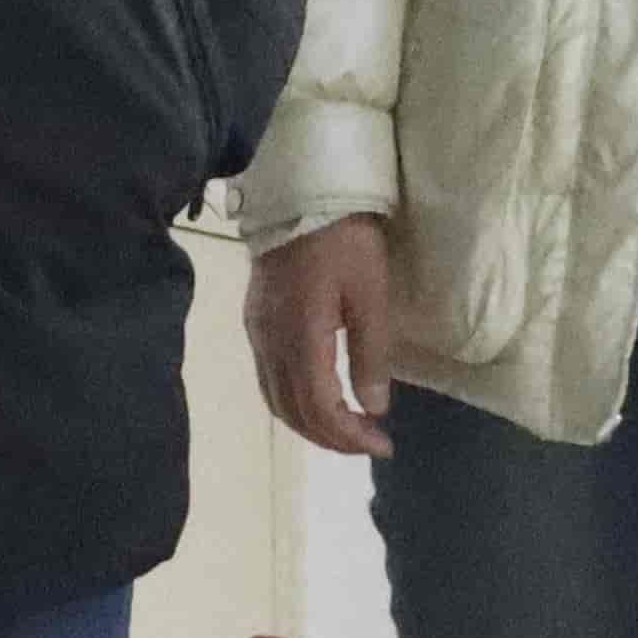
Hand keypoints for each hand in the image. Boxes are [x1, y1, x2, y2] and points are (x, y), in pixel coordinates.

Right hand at [250, 217, 400, 461]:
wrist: (300, 194)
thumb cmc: (345, 240)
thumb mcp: (371, 293)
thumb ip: (371, 353)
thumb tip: (374, 406)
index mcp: (300, 336)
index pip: (319, 406)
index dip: (349, 435)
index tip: (383, 443)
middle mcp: (270, 342)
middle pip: (292, 411)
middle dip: (332, 438)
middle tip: (370, 443)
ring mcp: (257, 333)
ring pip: (275, 399)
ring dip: (310, 424)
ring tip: (347, 428)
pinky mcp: (254, 322)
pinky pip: (268, 379)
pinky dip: (293, 402)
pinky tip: (319, 397)